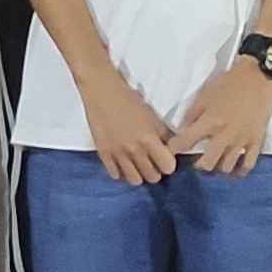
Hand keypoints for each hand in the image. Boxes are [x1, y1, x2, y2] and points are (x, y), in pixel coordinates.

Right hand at [81, 66, 178, 188]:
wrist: (101, 91)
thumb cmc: (128, 99)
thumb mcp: (151, 115)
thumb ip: (162, 134)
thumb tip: (170, 148)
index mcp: (149, 140)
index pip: (167, 167)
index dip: (168, 164)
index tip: (165, 158)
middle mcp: (135, 151)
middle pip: (152, 177)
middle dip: (155, 170)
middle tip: (152, 161)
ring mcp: (118, 154)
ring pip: (135, 180)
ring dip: (139, 174)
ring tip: (138, 164)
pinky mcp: (103, 154)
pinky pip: (115, 175)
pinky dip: (121, 171)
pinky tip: (122, 162)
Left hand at [168, 58, 271, 176]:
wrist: (258, 78)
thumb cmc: (230, 84)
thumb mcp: (206, 95)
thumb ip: (193, 114)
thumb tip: (184, 129)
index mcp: (209, 122)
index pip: (186, 142)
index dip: (175, 149)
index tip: (170, 152)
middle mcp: (224, 136)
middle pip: (207, 163)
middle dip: (199, 165)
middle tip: (197, 161)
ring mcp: (241, 141)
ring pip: (226, 167)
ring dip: (218, 167)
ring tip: (216, 162)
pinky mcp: (256, 142)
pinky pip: (247, 165)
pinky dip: (239, 170)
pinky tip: (234, 170)